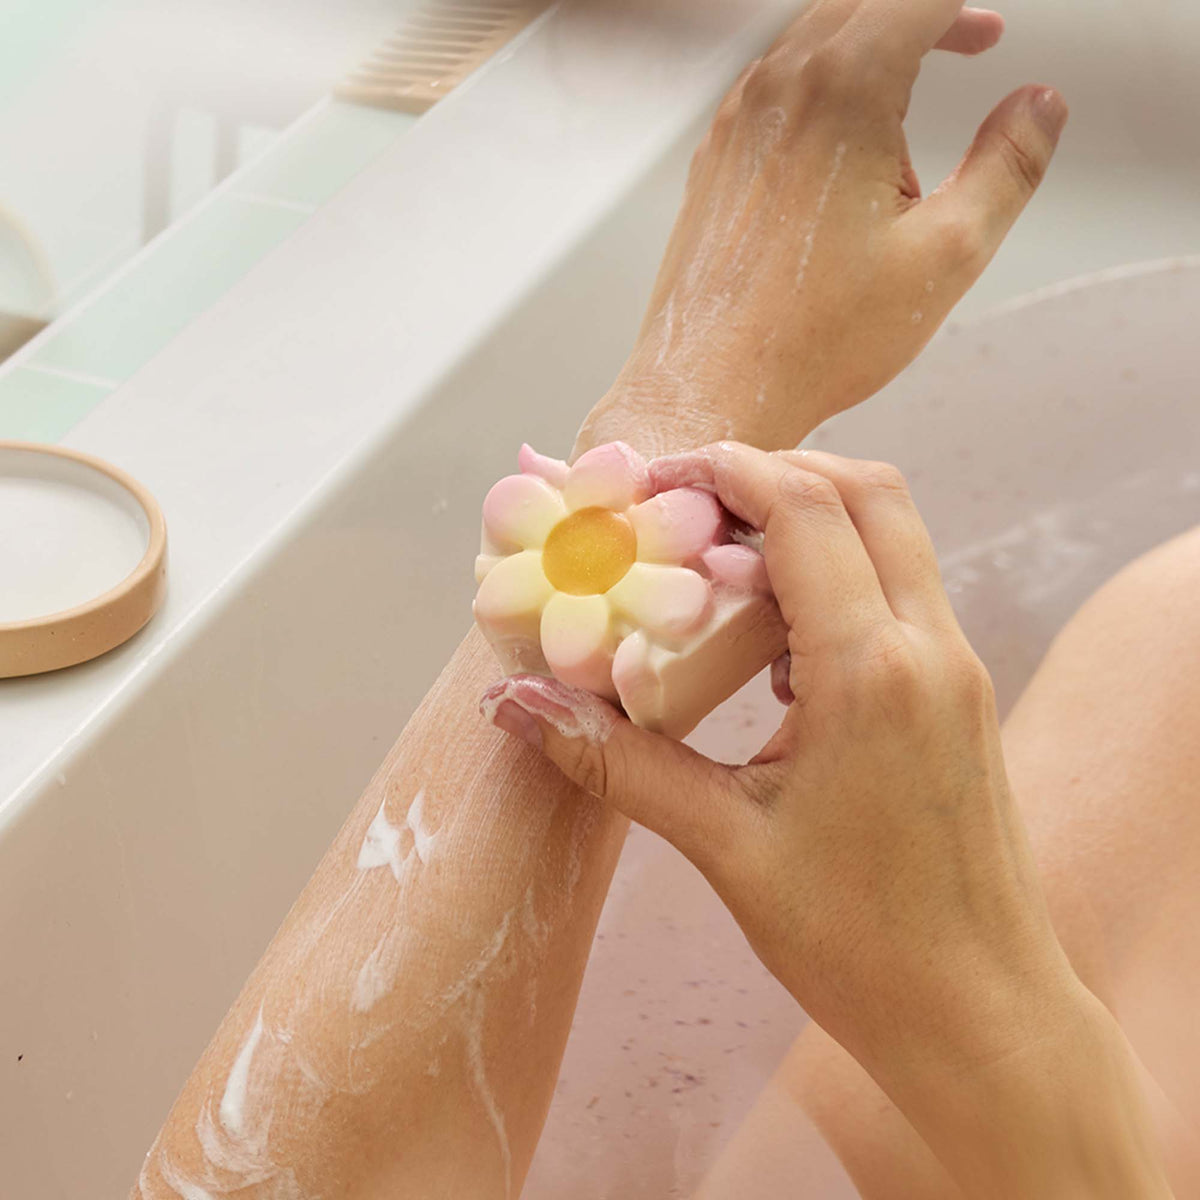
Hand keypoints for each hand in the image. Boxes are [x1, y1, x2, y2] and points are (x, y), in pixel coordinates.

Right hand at [485, 442, 1068, 1058]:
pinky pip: (899, 592)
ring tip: (718, 570)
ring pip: (890, 535)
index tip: (654, 483)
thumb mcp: (725, 845)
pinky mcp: (958, 693)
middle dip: (771, 474)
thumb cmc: (858, 944)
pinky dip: (835, 577)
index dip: (726, 470)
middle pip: (865, 490)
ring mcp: (955, 668)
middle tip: (686, 510)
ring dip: (806, 523)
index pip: (806, 509)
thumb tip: (516, 706)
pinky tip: (772, 649)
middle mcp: (929, 648)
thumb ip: (617, 761)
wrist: (982, 1014)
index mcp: (871, 672)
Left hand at [579, 0, 1067, 454]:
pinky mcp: (713, 163)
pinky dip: (819, 90)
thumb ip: (1008, 164)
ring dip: (871, 51)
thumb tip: (1040, 105)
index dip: (964, 5)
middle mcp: (778, 90)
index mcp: (842, 91)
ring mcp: (735, 124)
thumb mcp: (948, 254)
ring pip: (812, 42)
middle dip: (926, 14)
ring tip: (910, 118)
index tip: (991, 26)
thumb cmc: (815, 342)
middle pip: (863, 5)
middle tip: (975, 42)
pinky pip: (772, 93)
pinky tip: (844, 153)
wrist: (711, 391)